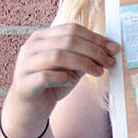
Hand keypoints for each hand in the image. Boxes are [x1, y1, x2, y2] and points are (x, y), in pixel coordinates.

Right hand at [2, 23, 117, 137]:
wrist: (31, 108)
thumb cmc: (54, 82)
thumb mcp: (73, 65)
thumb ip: (87, 54)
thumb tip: (112, 48)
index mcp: (42, 37)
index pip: (72, 29)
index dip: (95, 38)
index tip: (114, 48)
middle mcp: (31, 47)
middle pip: (68, 41)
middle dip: (94, 51)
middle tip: (110, 62)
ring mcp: (25, 64)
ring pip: (58, 56)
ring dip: (84, 63)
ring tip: (98, 72)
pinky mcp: (24, 83)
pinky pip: (47, 77)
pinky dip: (64, 78)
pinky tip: (72, 82)